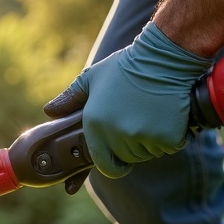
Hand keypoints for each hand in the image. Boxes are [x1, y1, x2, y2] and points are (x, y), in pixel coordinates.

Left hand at [44, 22, 210, 177]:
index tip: (119, 159)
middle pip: (129, 157)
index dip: (112, 164)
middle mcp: (117, 135)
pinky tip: (169, 115)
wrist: (162, 57)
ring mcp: (143, 137)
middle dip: (134, 145)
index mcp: (95, 126)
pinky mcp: (168, 136)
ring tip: (152, 113)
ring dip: (153, 140)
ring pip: (150, 152)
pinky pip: (172, 145)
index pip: (104, 166)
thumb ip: (70, 99)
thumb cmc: (126, 66)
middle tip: (139, 119)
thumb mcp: (91, 78)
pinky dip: (173, 135)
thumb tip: (49, 111)